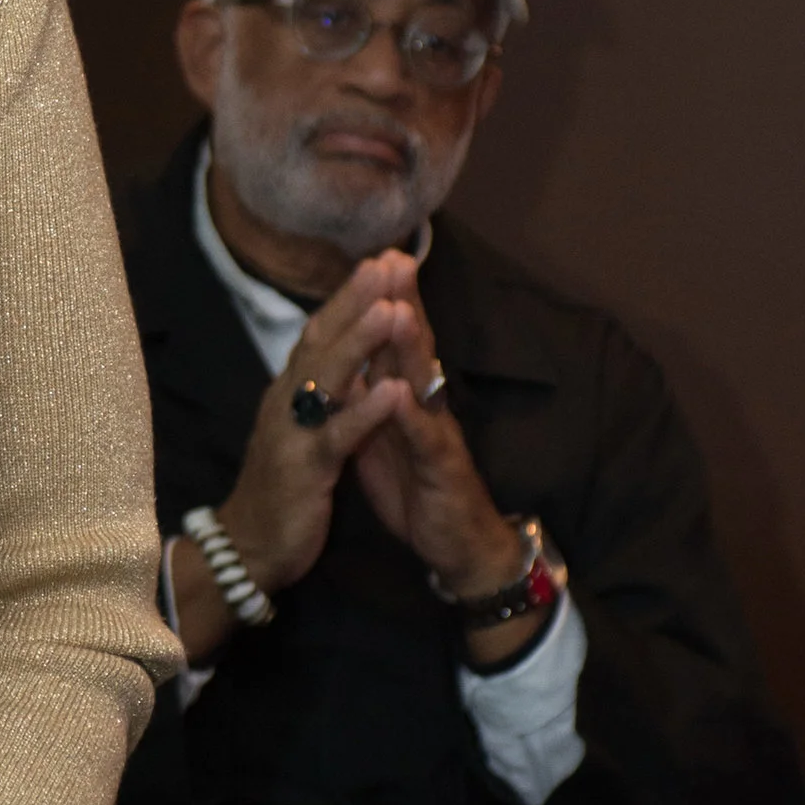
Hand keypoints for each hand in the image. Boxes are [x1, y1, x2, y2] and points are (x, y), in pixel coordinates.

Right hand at [172, 254, 426, 661]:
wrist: (249, 545)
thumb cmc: (282, 484)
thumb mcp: (300, 426)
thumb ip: (319, 388)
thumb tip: (340, 347)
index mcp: (291, 389)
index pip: (320, 330)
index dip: (350, 295)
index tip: (382, 259)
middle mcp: (286, 400)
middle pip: (322, 340)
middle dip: (356, 300)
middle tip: (388, 263)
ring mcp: (293, 431)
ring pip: (327, 378)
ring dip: (361, 342)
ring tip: (393, 310)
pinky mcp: (304, 468)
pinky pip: (336, 435)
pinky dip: (365, 411)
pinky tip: (392, 390)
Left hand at [342, 279, 537, 648]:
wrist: (457, 547)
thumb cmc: (417, 487)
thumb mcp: (383, 434)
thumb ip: (369, 396)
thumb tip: (347, 359)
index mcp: (406, 396)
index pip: (393, 340)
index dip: (382, 300)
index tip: (369, 258)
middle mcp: (426, 405)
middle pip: (413, 346)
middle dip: (401, 301)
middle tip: (392, 257)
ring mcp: (437, 433)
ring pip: (423, 383)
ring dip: (409, 347)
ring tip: (396, 309)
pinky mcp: (441, 469)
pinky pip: (424, 439)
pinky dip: (411, 415)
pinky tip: (401, 392)